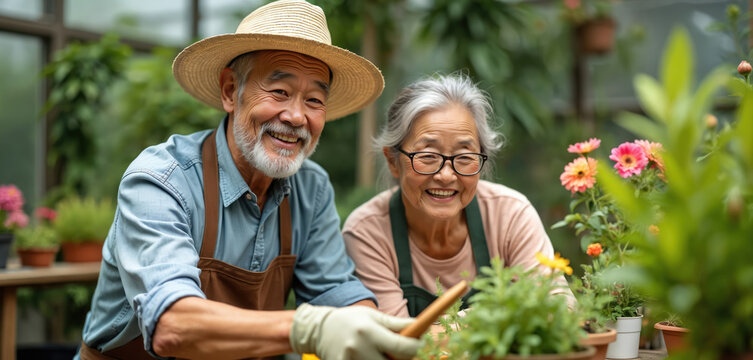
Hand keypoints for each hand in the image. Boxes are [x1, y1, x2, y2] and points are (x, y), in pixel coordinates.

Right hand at [290, 303, 421, 359]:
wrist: (319, 329)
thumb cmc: (350, 320)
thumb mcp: (373, 316)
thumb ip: (396, 324)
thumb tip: (420, 325)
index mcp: (369, 331)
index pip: (401, 346)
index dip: (415, 347)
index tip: (419, 344)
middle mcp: (359, 348)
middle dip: (401, 359)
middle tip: (399, 353)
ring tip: (381, 353)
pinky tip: (369, 356)